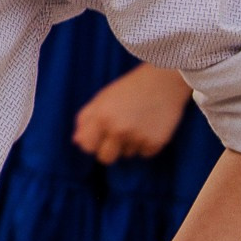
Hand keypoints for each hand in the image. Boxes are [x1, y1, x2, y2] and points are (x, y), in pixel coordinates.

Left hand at [71, 64, 191, 164]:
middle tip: (118, 135)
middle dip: (109, 150)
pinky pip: (145, 154)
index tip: (100, 137)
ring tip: (138, 123)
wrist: (163, 82)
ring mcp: (137, 137)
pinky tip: (150, 127)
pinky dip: (146, 144)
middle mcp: (118, 130)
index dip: (93, 143)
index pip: (87, 147)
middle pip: (105, 158)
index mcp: (101, 117)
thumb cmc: (129, 88)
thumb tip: (77, 141)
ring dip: (130, 144)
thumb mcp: (102, 98)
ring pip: (127, 154)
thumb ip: (86, 119)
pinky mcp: (156, 142)